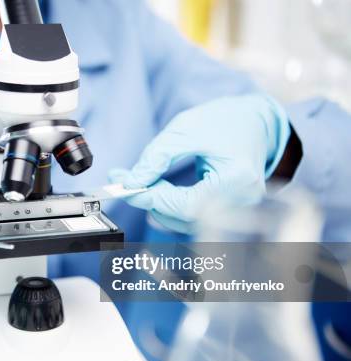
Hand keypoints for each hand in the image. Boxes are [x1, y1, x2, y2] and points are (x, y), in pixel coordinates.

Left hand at [109, 94, 289, 232]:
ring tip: (139, 179)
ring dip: (157, 203)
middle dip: (150, 199)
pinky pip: (191, 215)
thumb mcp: (186, 129)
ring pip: (185, 220)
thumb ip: (157, 157)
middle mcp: (243, 202)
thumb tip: (132, 183)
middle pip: (185, 217)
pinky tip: (155, 186)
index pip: (187, 204)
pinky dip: (169, 203)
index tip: (124, 188)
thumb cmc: (225, 121)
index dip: (153, 199)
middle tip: (124, 181)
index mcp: (238, 180)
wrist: (255, 121)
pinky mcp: (226, 210)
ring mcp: (236, 210)